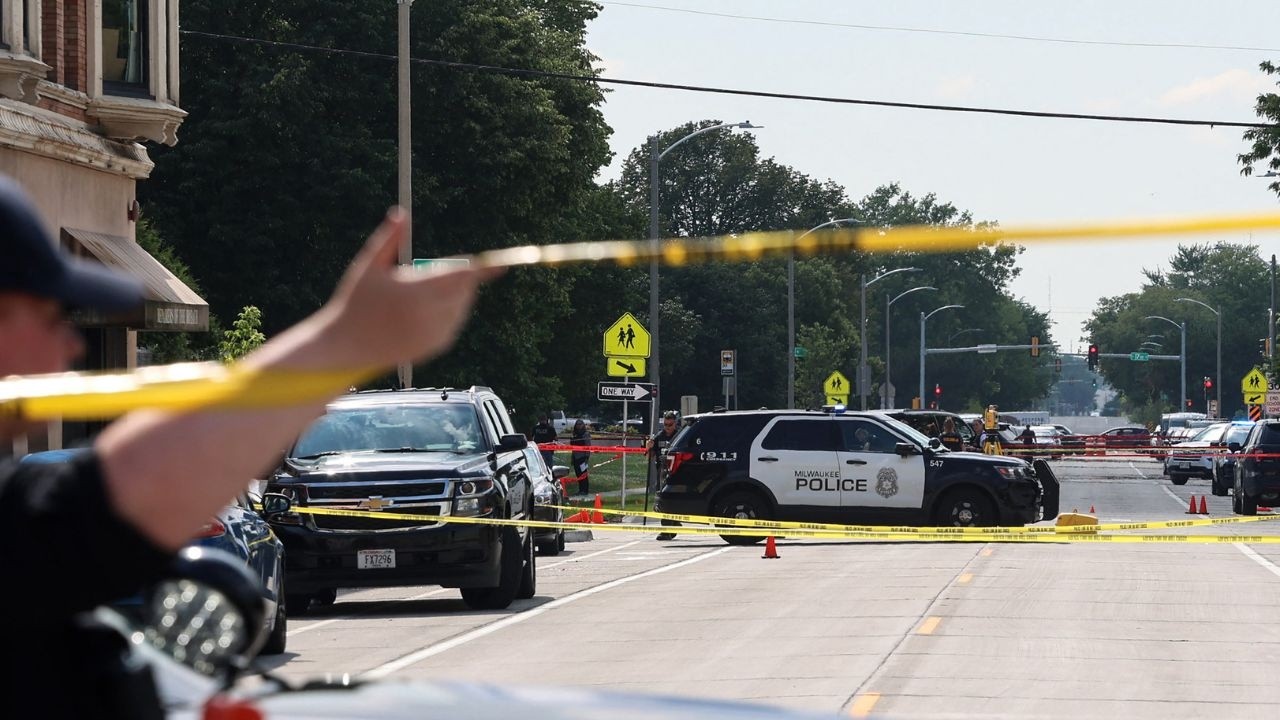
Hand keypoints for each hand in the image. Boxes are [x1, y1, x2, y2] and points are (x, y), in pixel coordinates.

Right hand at [321, 208, 500, 367]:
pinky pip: (455, 323)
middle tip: (427, 277)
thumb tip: (401, 213)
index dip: (481, 269)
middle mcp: (429, 315)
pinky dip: (451, 313)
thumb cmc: (354, 301)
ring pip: (463, 307)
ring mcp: (434, 334)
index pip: (460, 276)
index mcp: (415, 291)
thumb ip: (388, 239)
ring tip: (419, 295)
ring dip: (456, 295)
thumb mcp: (368, 266)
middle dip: (459, 278)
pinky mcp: (435, 347)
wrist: (346, 345)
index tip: (500, 265)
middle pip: (465, 290)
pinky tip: (425, 310)